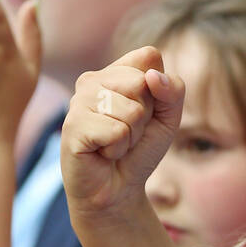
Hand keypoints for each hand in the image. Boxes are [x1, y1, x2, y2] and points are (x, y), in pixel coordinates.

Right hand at [60, 46, 184, 217]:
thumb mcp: (168, 117)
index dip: (158, 89)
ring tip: (114, 143)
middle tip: (128, 132)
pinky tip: (103, 153)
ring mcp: (78, 101)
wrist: (118, 189)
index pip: (149, 57)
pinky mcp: (72, 126)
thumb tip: (151, 77)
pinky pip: (116, 132)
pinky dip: (118, 149)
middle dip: (145, 116)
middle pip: (141, 83)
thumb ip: (173, 90)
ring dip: (131, 136)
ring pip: (131, 111)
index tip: (144, 112)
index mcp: (114, 70)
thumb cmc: (140, 150)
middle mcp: (92, 79)